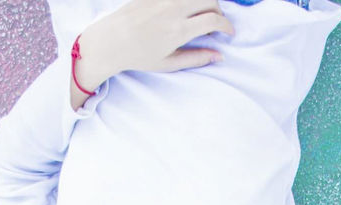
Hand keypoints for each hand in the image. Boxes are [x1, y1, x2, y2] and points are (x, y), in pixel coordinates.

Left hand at [80, 0, 234, 84]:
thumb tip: (219, 56)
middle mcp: (174, 10)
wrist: (112, 39)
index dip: (227, 25)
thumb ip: (196, 58)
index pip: (214, 20)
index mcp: (179, 30)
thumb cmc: (139, 55)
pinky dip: (189, 1)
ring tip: (202, 14)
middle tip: (215, 24)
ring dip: (205, 2)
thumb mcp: (169, 63)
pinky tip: (186, 9)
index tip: (229, 33)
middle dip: (218, 12)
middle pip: (210, 1)